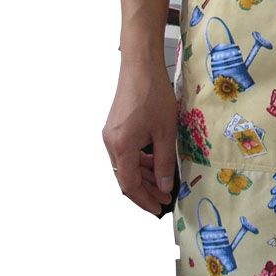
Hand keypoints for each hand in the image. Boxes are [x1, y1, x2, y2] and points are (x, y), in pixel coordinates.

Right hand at [102, 58, 178, 216]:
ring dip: (143, 177)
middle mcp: (110, 144)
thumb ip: (164, 163)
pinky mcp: (114, 129)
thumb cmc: (154, 96)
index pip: (129, 185)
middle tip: (163, 200)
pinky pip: (125, 153)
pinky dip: (139, 162)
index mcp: (121, 147)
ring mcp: (110, 136)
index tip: (159, 208)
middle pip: (125, 178)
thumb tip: (163, 187)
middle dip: (144, 191)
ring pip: (125, 166)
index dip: (144, 200)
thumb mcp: (165, 132)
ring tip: (162, 184)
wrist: (140, 67)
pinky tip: (154, 163)